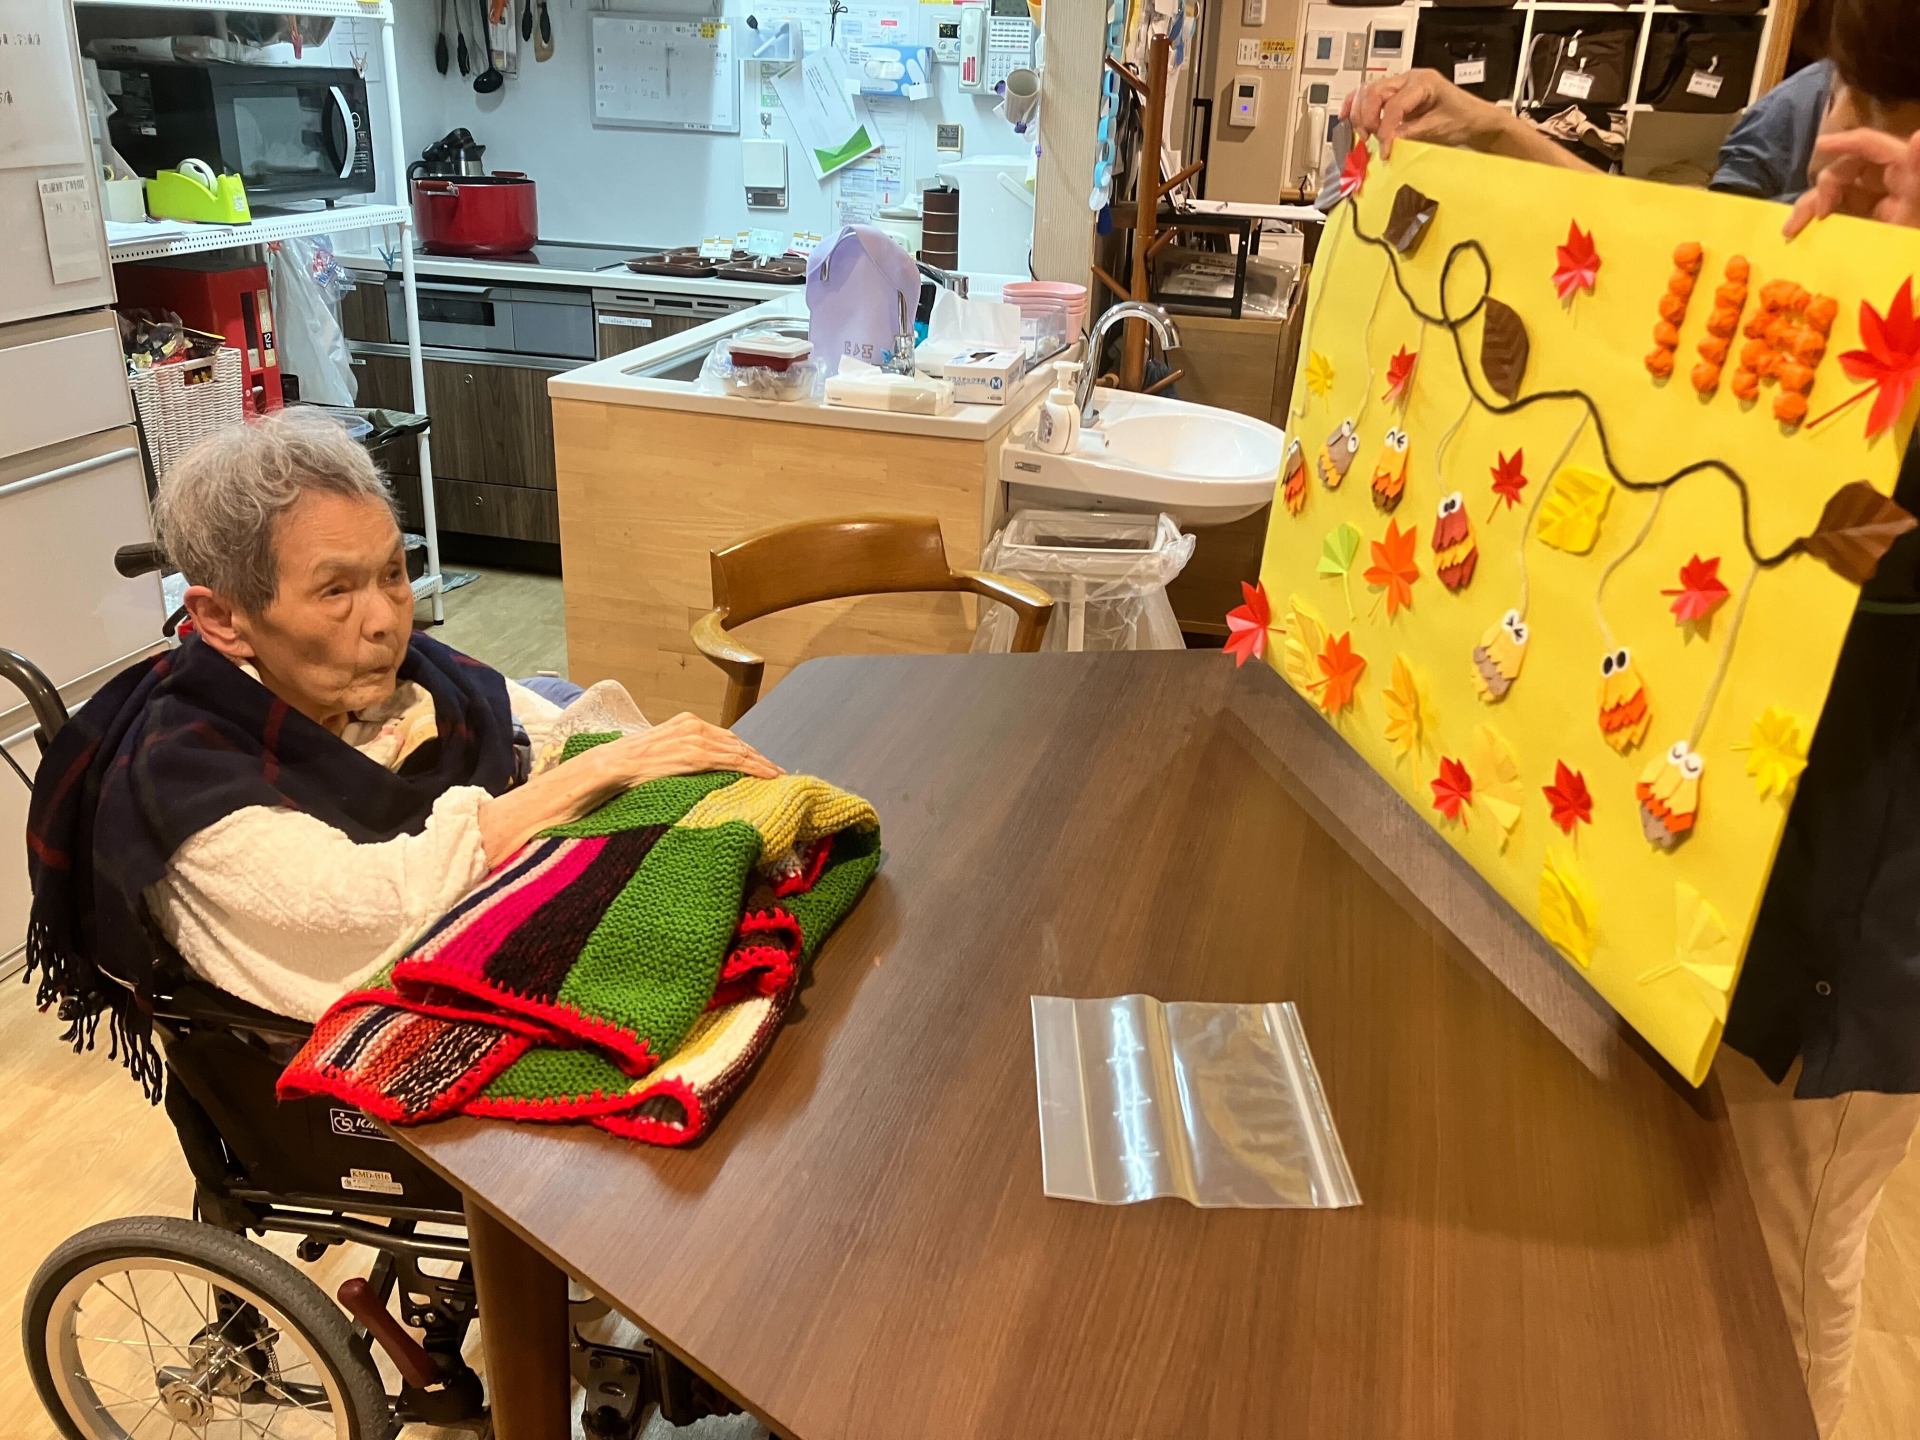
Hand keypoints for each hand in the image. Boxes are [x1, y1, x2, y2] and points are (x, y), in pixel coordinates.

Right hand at [588, 712, 783, 786]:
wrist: (611, 765)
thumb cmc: (630, 765)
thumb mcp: (661, 753)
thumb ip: (681, 755)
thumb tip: (694, 770)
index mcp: (687, 723)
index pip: (724, 737)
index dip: (745, 750)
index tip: (760, 762)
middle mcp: (695, 725)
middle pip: (736, 742)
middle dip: (757, 757)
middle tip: (776, 770)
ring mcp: (697, 738)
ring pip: (740, 751)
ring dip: (761, 764)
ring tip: (777, 775)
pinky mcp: (696, 754)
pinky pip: (733, 761)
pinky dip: (754, 768)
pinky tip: (768, 776)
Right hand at [1342, 70, 1504, 157]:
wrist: (1474, 119)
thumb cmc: (1463, 119)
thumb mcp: (1437, 128)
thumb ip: (1409, 133)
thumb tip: (1386, 143)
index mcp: (1423, 82)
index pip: (1395, 105)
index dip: (1386, 130)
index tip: (1384, 150)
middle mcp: (1409, 79)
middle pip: (1374, 92)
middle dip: (1368, 118)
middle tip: (1371, 140)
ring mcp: (1400, 85)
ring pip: (1368, 92)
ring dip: (1360, 114)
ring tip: (1365, 134)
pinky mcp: (1395, 96)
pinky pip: (1368, 95)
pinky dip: (1356, 106)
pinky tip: (1347, 116)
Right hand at [1785, 129, 1919, 237]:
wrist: (1908, 295)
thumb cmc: (1913, 247)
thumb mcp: (1917, 209)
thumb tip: (1919, 136)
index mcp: (1904, 172)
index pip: (1871, 146)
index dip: (1845, 142)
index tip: (1818, 147)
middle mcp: (1887, 183)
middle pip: (1847, 169)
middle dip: (1825, 187)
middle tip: (1818, 215)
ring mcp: (1873, 204)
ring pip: (1835, 191)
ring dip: (1810, 205)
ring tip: (1793, 230)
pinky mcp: (1862, 222)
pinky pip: (1834, 212)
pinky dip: (1813, 219)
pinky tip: (1796, 233)